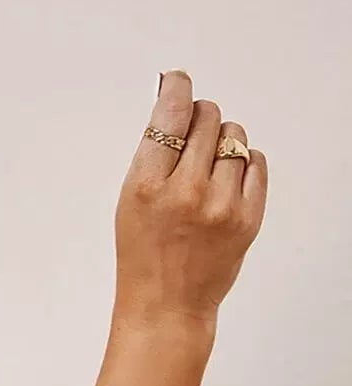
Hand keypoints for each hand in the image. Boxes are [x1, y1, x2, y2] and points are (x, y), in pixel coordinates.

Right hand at [113, 69, 267, 332]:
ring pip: (235, 136)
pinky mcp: (248, 217)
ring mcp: (222, 205)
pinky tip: (227, 178)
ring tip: (208, 164)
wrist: (166, 304)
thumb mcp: (130, 201)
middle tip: (192, 132)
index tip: (178, 81)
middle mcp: (186, 191)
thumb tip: (173, 108)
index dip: (175, 88)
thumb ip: (152, 155)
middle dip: (199, 117)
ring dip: (222, 141)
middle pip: (208, 117)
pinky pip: (256, 162)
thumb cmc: (142, 253)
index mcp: (147, 185)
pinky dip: (243, 162)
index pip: (169, 113)